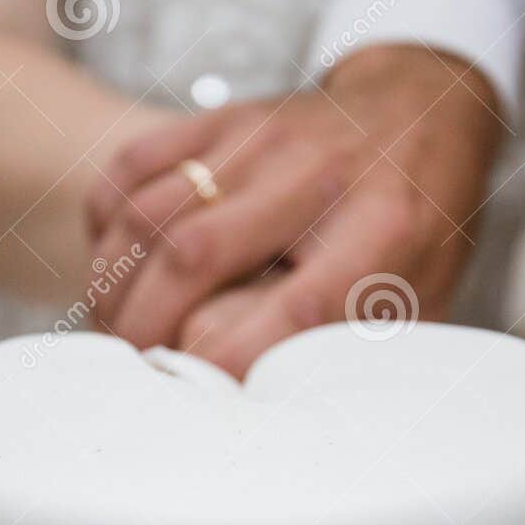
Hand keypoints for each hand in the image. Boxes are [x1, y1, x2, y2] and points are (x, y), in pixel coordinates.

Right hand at [85, 45, 501, 376]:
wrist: (420, 107)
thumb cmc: (416, 225)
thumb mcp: (420, 295)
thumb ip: (359, 349)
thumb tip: (286, 417)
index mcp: (382, 230)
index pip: (295, 309)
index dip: (231, 363)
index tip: (204, 398)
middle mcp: (317, 174)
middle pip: (192, 255)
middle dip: (145, 329)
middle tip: (138, 370)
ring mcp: (261, 136)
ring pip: (147, 213)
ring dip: (114, 285)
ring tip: (118, 328)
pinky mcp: (220, 115)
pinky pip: (131, 166)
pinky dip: (104, 225)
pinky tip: (116, 266)